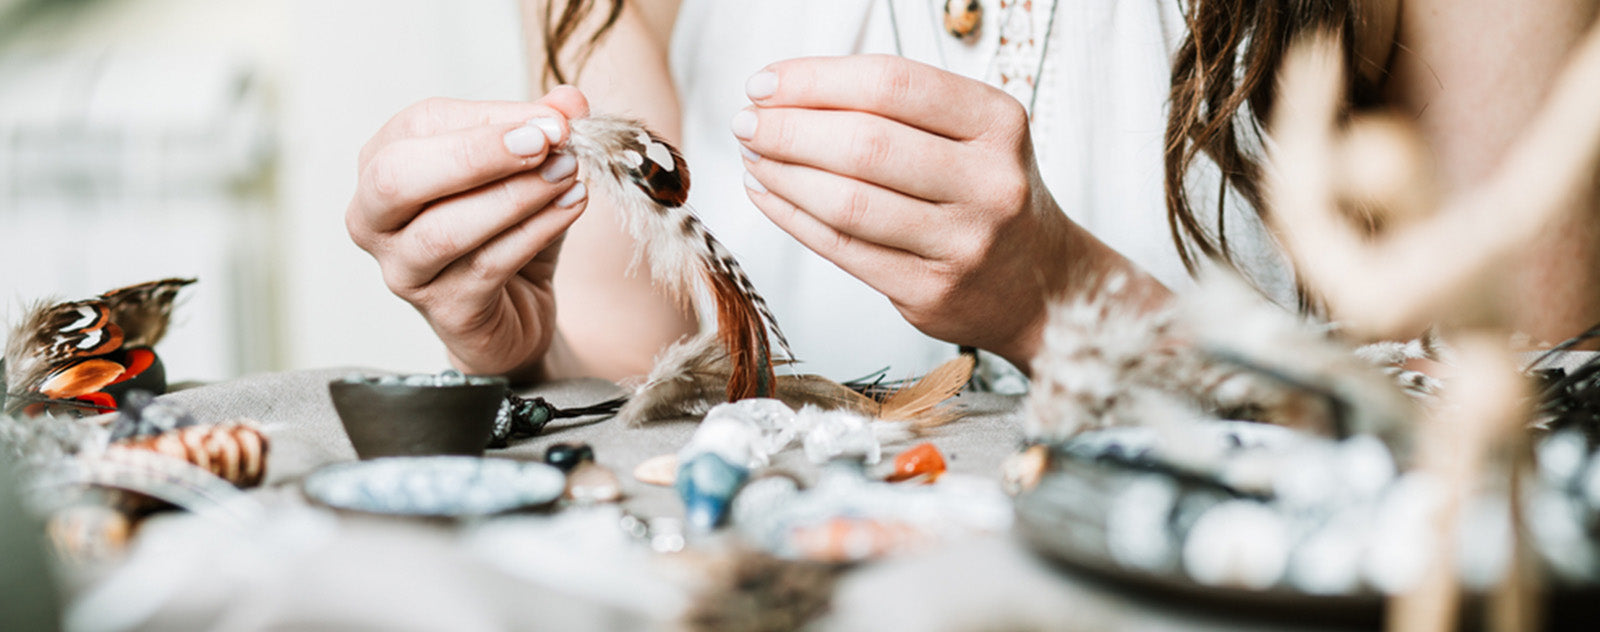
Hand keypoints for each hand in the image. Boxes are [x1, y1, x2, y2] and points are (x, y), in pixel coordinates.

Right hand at [346, 87, 591, 378]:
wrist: (515, 315)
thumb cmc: (506, 233)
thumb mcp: (525, 172)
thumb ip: (543, 131)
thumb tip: (570, 102)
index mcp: (381, 164)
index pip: (422, 126)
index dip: (490, 118)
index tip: (554, 120)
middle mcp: (373, 219)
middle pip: (397, 178)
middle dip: (476, 154)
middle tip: (546, 142)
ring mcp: (403, 271)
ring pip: (445, 230)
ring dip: (516, 196)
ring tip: (568, 174)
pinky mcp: (444, 311)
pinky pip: (487, 266)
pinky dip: (536, 231)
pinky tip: (571, 206)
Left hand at [734, 55, 1159, 370]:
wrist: (1042, 285)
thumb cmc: (987, 194)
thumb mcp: (972, 134)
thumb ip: (897, 109)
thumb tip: (789, 92)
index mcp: (999, 123)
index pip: (892, 85)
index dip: (816, 80)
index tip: (766, 83)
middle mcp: (989, 182)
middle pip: (865, 144)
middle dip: (789, 129)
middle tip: (747, 122)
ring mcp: (963, 243)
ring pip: (848, 202)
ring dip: (784, 175)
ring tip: (753, 156)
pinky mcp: (931, 292)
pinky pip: (844, 249)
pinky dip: (793, 218)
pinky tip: (768, 194)